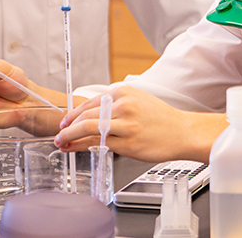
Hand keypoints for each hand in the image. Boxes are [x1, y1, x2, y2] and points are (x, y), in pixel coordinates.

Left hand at [55, 86, 210, 162]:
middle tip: (59, 134)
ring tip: (61, 142)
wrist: (182, 132)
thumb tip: (92, 114)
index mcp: (123, 92)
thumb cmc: (161, 119)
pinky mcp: (128, 141)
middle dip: (68, 126)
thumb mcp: (138, 101)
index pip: (89, 102)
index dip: (73, 113)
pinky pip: (98, 143)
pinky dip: (82, 146)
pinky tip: (75, 148)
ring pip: (88, 129)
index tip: (65, 121)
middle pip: (85, 115)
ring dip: (70, 136)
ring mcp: (125, 124)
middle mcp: (123, 105)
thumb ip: (115, 105)